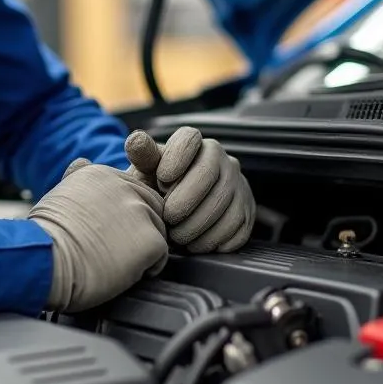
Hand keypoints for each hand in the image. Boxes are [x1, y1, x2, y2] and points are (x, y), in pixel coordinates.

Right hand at [28, 158, 169, 313]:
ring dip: (141, 249)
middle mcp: (123, 185)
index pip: (130, 191)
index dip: (121, 217)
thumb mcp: (59, 196)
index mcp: (100, 173)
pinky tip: (121, 272)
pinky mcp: (151, 238)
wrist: (45, 262)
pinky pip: (161, 256)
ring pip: (158, 231)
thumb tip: (83, 161)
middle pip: (150, 207)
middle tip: (112, 250)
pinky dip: (147, 269)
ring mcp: (139, 210)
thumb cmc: (46, 238)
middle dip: (138, 230)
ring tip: (113, 261)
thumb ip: (78, 178)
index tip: (102, 233)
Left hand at [125, 127, 254, 252]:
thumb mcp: (148, 171)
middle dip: (185, 200)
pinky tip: (195, 244)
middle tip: (168, 218)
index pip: (190, 139)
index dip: (176, 158)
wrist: (181, 209)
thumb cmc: (160, 187)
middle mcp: (223, 160)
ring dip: (197, 225)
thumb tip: (135, 140)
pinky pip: (236, 227)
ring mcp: (238, 186)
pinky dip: (214, 240)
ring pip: (224, 204)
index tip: (161, 179)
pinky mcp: (247, 212)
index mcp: (197, 144)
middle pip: (209, 175)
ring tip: (178, 236)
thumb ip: (143, 156)